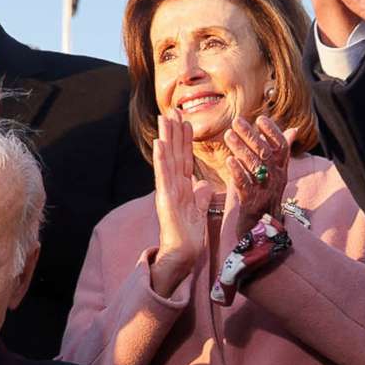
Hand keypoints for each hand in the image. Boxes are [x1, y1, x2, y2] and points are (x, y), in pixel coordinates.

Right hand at [148, 112, 207, 298]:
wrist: (183, 254)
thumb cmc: (189, 236)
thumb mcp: (199, 210)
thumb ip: (200, 196)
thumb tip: (204, 184)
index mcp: (182, 187)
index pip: (184, 158)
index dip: (185, 139)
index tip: (185, 120)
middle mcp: (173, 186)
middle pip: (174, 153)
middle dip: (173, 132)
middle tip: (172, 109)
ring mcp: (167, 191)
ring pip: (167, 159)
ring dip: (165, 138)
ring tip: (164, 119)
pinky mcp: (165, 199)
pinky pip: (163, 175)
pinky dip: (161, 159)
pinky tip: (159, 143)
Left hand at [218, 114, 290, 250]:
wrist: (262, 231)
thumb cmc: (265, 198)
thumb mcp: (275, 174)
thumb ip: (282, 152)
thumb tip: (293, 129)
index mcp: (281, 170)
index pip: (282, 146)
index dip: (272, 131)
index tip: (260, 118)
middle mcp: (276, 179)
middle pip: (266, 152)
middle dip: (251, 135)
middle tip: (236, 121)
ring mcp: (265, 191)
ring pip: (255, 166)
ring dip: (241, 148)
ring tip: (228, 135)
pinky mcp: (252, 203)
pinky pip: (246, 184)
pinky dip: (237, 171)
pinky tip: (228, 160)